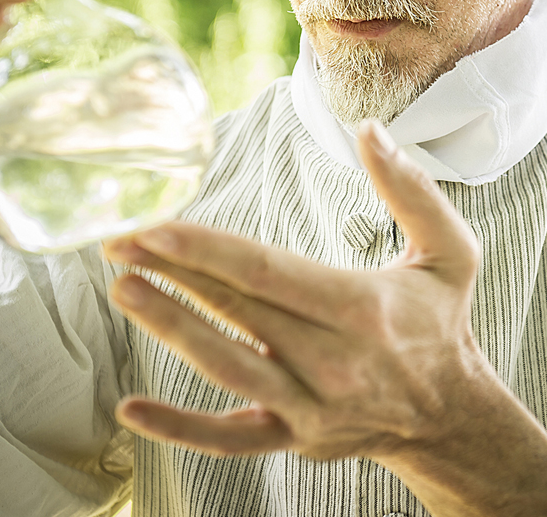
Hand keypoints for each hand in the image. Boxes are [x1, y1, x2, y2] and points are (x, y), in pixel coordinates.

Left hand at [105, 120, 481, 460]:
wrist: (448, 416)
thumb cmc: (439, 323)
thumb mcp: (450, 252)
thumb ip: (411, 189)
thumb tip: (369, 129)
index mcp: (361, 309)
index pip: (267, 271)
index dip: (206, 248)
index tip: (157, 225)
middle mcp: (331, 362)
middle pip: (236, 310)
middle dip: (173, 271)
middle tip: (119, 239)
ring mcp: (308, 407)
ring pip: (225, 367)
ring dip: (168, 328)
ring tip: (123, 289)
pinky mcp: (292, 437)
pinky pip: (228, 440)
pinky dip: (178, 428)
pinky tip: (129, 407)